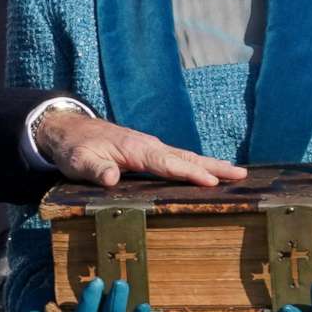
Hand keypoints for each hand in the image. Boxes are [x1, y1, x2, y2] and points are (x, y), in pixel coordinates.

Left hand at [31, 107, 246, 189]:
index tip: (212, 182)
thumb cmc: (75, 147)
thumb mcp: (79, 161)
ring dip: (211, 165)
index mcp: (136, 149)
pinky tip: (207, 173)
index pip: (168, 163)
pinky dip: (196, 165)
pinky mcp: (148, 152)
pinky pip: (178, 159)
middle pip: (187, 158)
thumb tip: (112, 178)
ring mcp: (151, 148)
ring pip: (186, 157)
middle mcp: (149, 146)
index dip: (190, 173)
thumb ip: (95, 169)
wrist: (69, 129)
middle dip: (214, 167)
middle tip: (241, 175)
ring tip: (235, 174)